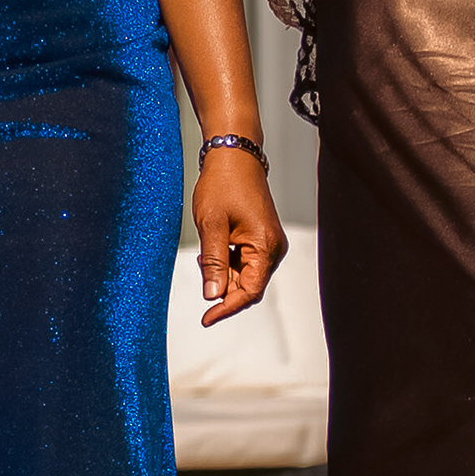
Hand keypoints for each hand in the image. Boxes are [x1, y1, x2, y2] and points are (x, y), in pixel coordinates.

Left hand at [192, 145, 285, 327]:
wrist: (234, 156)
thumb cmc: (223, 185)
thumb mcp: (212, 225)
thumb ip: (213, 263)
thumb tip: (212, 297)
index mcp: (266, 246)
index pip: (250, 291)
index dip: (227, 307)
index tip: (206, 318)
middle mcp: (273, 248)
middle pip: (247, 285)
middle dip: (222, 286)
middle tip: (201, 267)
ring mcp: (269, 244)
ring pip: (243, 275)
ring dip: (222, 273)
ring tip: (205, 252)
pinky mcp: (261, 239)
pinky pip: (244, 262)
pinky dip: (225, 262)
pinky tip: (212, 249)